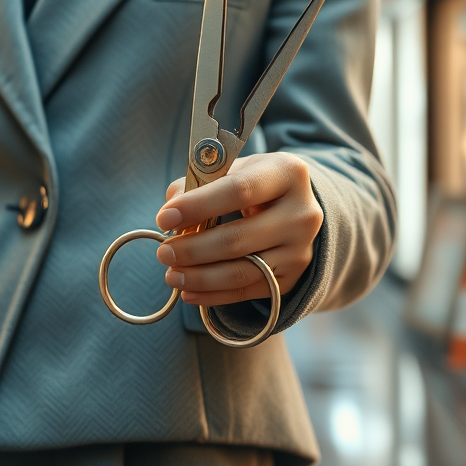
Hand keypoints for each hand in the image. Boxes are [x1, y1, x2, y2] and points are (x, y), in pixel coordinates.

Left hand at [155, 152, 322, 306]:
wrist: (293, 207)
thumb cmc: (254, 184)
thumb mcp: (232, 170)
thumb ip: (198, 184)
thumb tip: (171, 214)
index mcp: (287, 174)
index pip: (238, 190)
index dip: (197, 206)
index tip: (164, 217)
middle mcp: (302, 214)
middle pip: (238, 238)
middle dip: (192, 249)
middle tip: (163, 252)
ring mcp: (299, 250)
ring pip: (241, 272)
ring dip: (199, 277)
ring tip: (171, 275)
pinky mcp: (291, 278)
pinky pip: (245, 291)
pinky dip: (212, 295)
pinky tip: (189, 291)